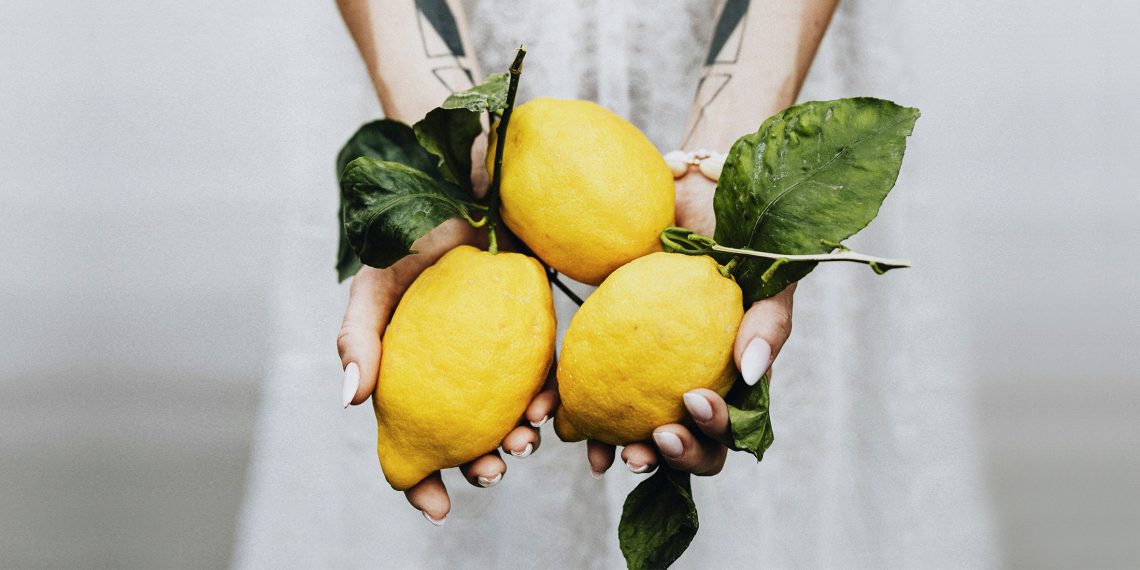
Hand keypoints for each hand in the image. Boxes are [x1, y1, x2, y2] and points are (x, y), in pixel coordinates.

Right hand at [336, 140, 554, 525]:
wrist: (465, 185)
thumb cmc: (412, 235)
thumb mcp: (375, 284)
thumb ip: (358, 336)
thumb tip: (350, 400)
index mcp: (411, 373)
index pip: (409, 441)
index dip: (418, 483)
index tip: (437, 508)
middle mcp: (453, 372)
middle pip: (467, 439)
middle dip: (483, 467)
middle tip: (496, 469)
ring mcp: (495, 355)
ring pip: (510, 416)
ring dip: (520, 439)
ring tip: (527, 440)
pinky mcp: (533, 333)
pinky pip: (543, 376)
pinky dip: (547, 397)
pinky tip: (550, 404)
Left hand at [585, 173, 795, 477]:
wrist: (694, 199)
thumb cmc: (741, 244)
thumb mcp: (767, 280)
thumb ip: (768, 324)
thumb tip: (750, 372)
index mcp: (726, 388)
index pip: (718, 438)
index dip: (704, 443)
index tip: (688, 403)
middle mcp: (685, 391)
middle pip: (678, 450)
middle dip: (662, 460)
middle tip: (641, 449)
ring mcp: (644, 378)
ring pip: (632, 435)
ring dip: (617, 452)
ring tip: (601, 456)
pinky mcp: (603, 355)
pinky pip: (586, 393)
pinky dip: (571, 412)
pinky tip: (553, 415)